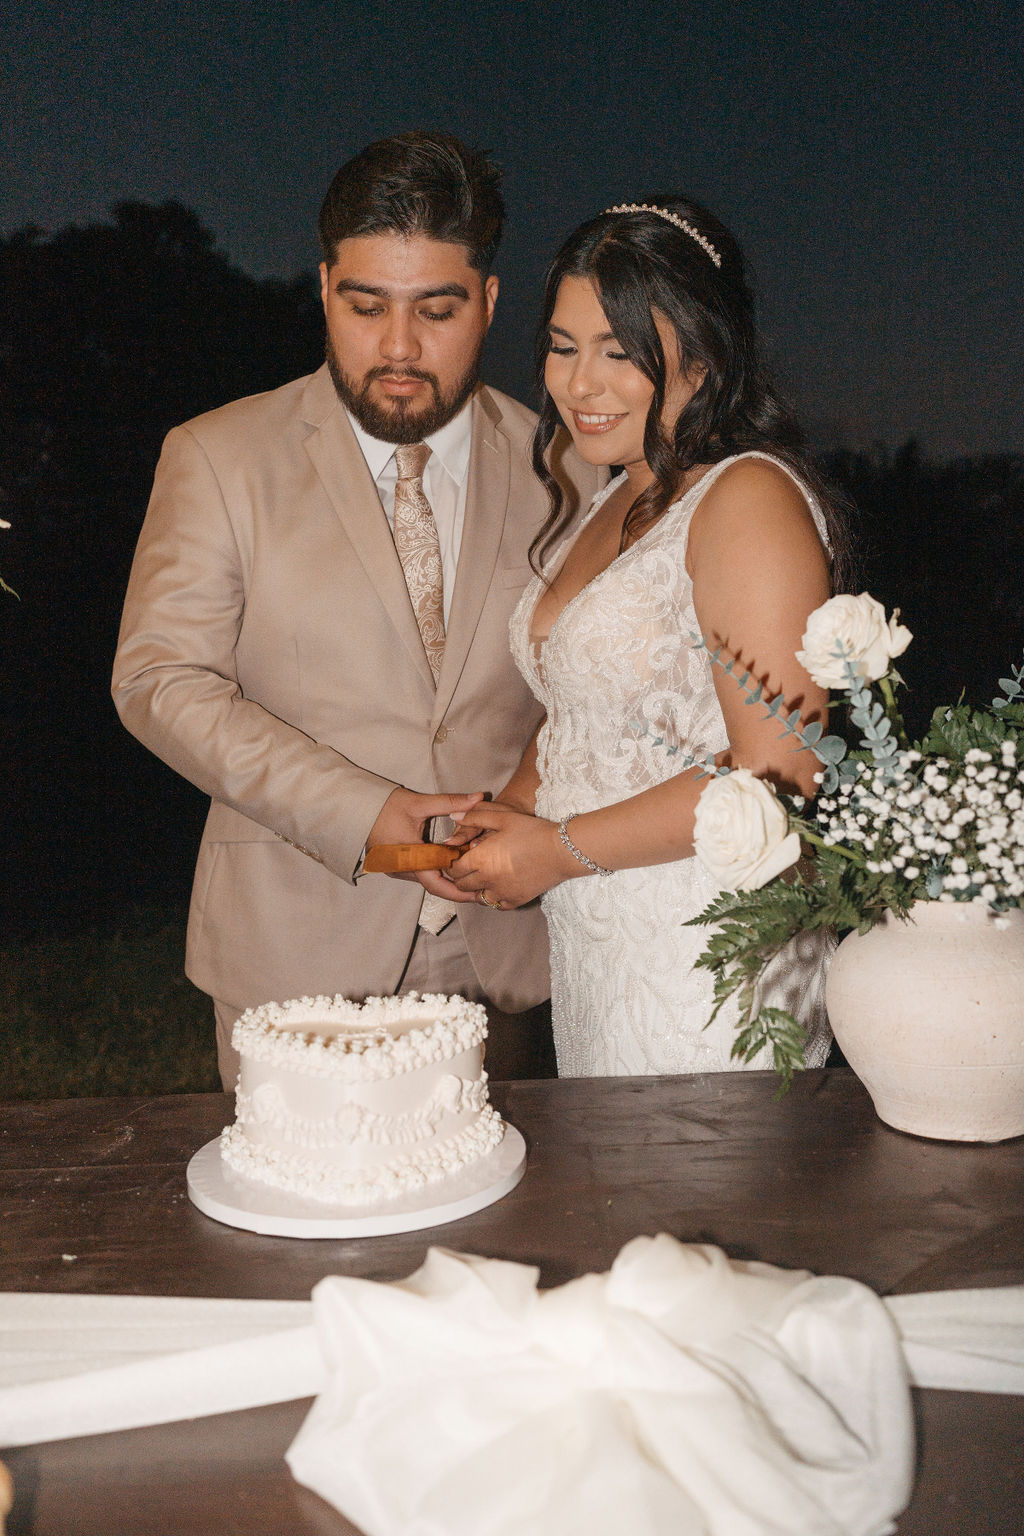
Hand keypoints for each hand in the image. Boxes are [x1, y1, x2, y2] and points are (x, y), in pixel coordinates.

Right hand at [367, 788, 484, 898]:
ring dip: (445, 878)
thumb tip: (479, 797)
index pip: (437, 883)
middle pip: (433, 884)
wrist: (355, 808)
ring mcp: (395, 870)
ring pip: (426, 880)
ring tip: (469, 874)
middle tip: (480, 887)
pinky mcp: (393, 867)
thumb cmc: (384, 805)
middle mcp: (400, 869)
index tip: (479, 891)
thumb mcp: (419, 803)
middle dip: (457, 886)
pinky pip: (417, 874)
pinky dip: (433, 872)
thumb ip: (451, 802)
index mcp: (407, 856)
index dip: (459, 890)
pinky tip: (448, 865)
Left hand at [446, 802, 576, 908]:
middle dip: (462, 877)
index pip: (454, 869)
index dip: (453, 864)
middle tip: (470, 867)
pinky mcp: (516, 901)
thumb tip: (454, 816)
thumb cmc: (532, 830)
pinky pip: (497, 905)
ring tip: (485, 877)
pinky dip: (494, 898)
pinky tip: (499, 886)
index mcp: (481, 858)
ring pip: (478, 898)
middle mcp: (487, 879)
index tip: (459, 858)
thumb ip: (475, 816)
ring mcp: (502, 893)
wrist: (562, 851)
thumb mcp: (503, 817)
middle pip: (462, 886)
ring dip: (477, 889)